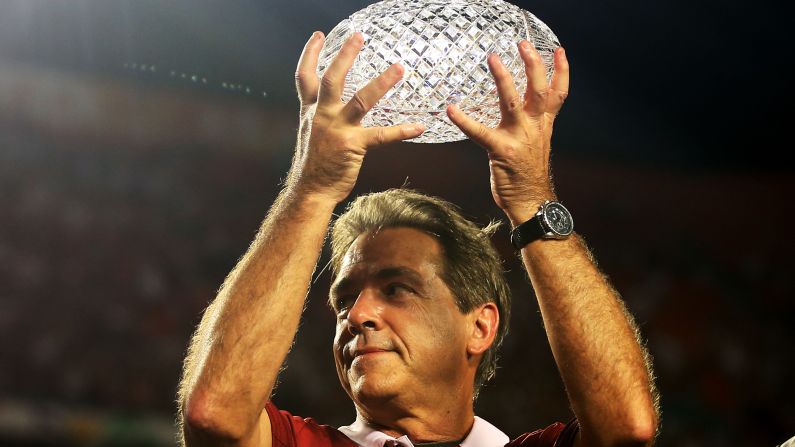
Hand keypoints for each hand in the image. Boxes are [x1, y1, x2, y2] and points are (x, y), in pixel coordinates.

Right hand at [288, 31, 424, 203]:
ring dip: (382, 82)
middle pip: (331, 79)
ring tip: (399, 68)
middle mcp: (321, 116)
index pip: (305, 77)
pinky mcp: (353, 146)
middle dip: (345, 55)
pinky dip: (402, 131)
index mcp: (310, 111)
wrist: (311, 190)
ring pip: (360, 100)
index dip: (310, 54)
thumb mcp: (309, 133)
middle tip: (360, 36)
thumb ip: (318, 115)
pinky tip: (419, 127)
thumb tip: (328, 103)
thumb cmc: (314, 164)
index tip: (319, 36)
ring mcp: (337, 130)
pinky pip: (382, 136)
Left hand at [447, 41, 568, 224]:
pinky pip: (480, 132)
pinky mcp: (501, 150)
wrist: (531, 202)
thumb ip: (530, 125)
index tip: (558, 50)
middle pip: (539, 89)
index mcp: (543, 125)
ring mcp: (519, 138)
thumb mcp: (536, 144)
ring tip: (494, 59)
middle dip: (533, 64)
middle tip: (523, 44)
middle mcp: (534, 127)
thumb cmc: (528, 175)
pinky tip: (452, 109)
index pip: (558, 93)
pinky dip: (464, 120)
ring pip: (512, 102)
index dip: (561, 71)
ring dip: (503, 78)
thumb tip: (521, 108)